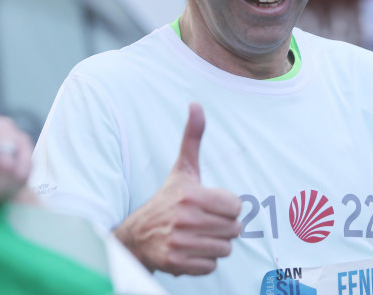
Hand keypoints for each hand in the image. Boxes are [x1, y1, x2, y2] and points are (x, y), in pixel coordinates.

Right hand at [114, 103, 241, 275]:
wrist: (136, 236)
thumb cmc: (167, 200)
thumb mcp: (182, 169)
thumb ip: (193, 138)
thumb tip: (196, 104)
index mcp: (191, 195)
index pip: (236, 206)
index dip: (227, 207)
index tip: (210, 205)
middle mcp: (185, 219)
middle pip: (234, 229)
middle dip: (223, 227)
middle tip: (204, 222)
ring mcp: (180, 243)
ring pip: (225, 249)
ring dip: (214, 244)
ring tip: (197, 235)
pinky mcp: (176, 263)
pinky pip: (211, 266)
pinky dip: (204, 262)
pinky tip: (189, 250)